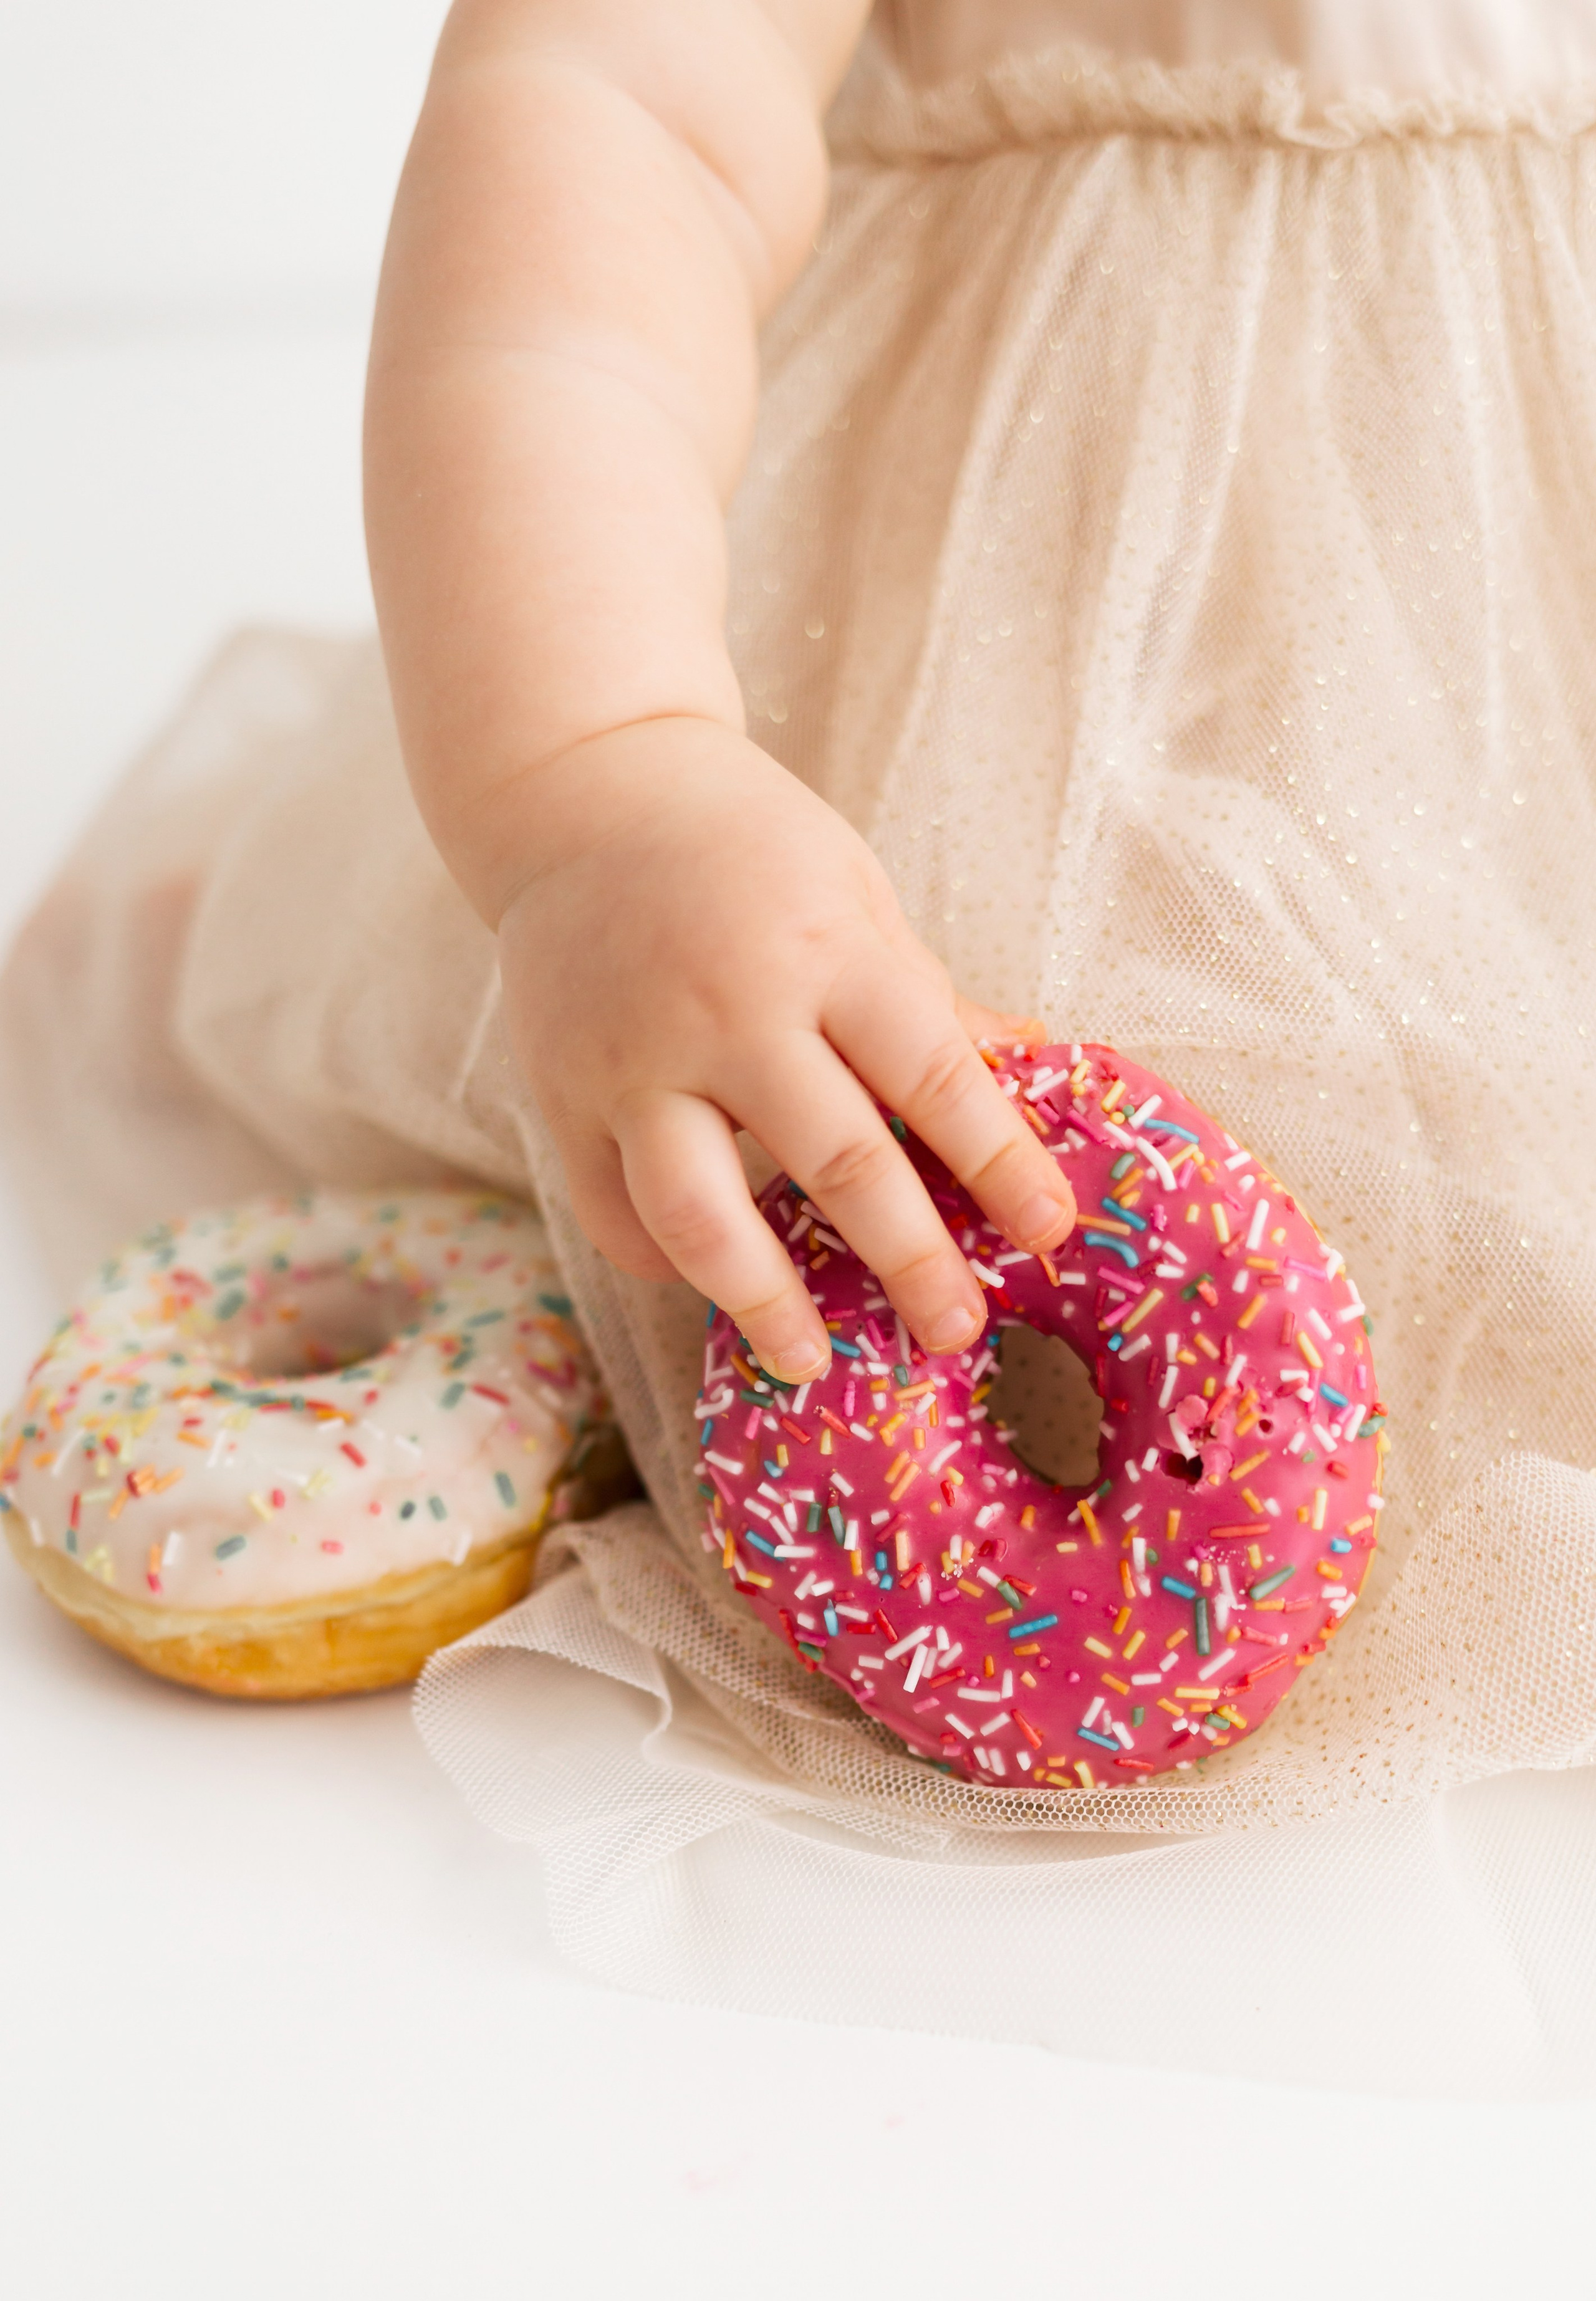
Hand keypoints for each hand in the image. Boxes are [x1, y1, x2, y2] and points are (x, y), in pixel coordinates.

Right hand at [498, 717, 1075, 1381]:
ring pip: (704, 1216)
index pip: (934, 1075)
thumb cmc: (745, 845)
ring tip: (812, 1362)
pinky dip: (666, 1262)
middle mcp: (730, 1012)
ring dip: (766, 1302)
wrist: (580, 788)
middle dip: (910, 1261)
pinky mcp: (562, 1094)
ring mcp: (634, 1061)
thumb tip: (1038, 1061)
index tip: (1049, 1232)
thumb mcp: (857, 893)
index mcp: (824, 951)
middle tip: (955, 1329)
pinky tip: (711, 1284)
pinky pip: (616, 1211)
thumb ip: (931, 995)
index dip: (1000, 1163)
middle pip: (839, 1164)